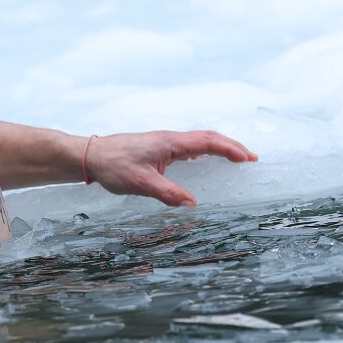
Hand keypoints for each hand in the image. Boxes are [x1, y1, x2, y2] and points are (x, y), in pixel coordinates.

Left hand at [84, 130, 257, 207]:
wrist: (92, 155)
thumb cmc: (114, 166)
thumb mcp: (140, 183)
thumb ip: (167, 193)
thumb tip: (192, 204)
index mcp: (170, 143)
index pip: (207, 142)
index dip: (230, 148)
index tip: (247, 158)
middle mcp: (170, 139)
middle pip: (208, 137)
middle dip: (231, 146)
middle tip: (250, 158)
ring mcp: (164, 142)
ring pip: (199, 140)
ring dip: (219, 147)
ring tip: (236, 158)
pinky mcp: (158, 148)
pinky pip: (189, 147)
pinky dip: (204, 151)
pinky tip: (205, 160)